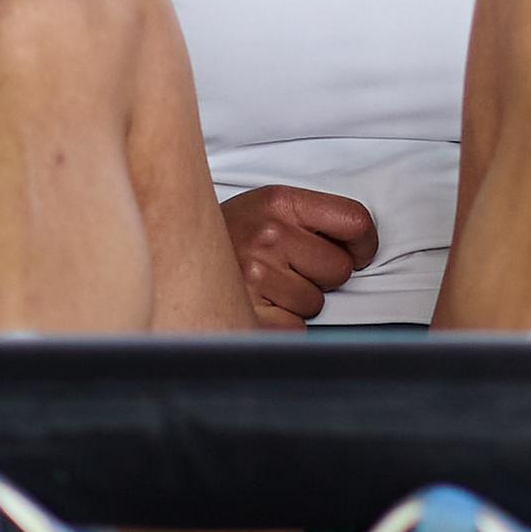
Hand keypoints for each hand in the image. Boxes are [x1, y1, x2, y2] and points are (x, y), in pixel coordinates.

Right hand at [219, 186, 378, 328]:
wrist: (166, 255)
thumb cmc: (229, 237)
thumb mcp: (266, 208)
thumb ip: (312, 220)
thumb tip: (362, 248)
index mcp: (278, 202)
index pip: (356, 222)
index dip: (364, 245)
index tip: (357, 254)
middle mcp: (268, 236)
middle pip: (339, 269)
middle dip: (321, 275)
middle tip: (287, 268)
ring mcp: (255, 276)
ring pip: (316, 304)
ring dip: (297, 301)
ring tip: (265, 286)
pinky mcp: (248, 315)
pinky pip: (294, 329)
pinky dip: (280, 325)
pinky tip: (256, 307)